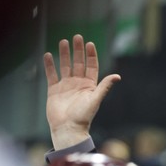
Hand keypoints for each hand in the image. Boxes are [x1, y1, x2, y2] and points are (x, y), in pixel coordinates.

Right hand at [43, 35, 120, 149]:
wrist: (67, 128)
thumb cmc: (83, 117)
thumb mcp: (95, 100)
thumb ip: (104, 87)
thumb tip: (117, 76)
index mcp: (89, 86)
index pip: (91, 66)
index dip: (91, 55)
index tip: (89, 44)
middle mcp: (78, 84)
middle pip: (78, 63)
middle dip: (78, 50)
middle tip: (77, 37)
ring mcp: (66, 86)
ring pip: (65, 66)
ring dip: (64, 54)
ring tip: (63, 42)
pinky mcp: (54, 90)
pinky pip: (51, 75)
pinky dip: (50, 65)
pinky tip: (48, 55)